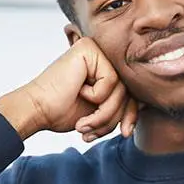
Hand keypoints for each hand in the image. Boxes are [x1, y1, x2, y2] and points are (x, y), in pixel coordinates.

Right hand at [0, 37, 139, 142]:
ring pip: (122, 88)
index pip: (131, 92)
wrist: (37, 110)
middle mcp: (102, 55)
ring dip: (105, 114)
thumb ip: (122, 104)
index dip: (131, 115)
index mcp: (104, 68)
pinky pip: (110, 80)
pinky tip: (78, 94)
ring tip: (85, 124)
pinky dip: (97, 96)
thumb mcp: (102, 111)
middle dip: (115, 118)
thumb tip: (146, 103)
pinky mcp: (89, 49)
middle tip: (93, 132)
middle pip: (129, 90)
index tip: (124, 133)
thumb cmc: (62, 111)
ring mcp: (95, 49)